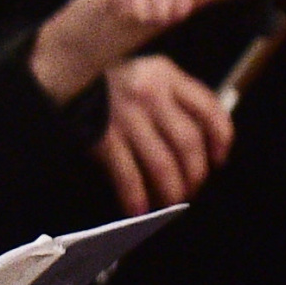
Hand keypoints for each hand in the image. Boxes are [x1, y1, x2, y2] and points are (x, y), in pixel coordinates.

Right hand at [92, 55, 232, 213]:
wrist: (64, 76)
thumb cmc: (109, 80)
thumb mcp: (146, 74)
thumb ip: (173, 97)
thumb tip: (202, 142)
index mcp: (166, 75)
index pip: (208, 108)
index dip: (221, 139)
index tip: (219, 159)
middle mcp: (150, 93)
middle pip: (188, 142)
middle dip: (195, 174)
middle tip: (191, 189)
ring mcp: (126, 116)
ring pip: (162, 163)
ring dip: (171, 190)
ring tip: (171, 203)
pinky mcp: (103, 136)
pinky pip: (127, 174)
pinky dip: (135, 196)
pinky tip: (139, 210)